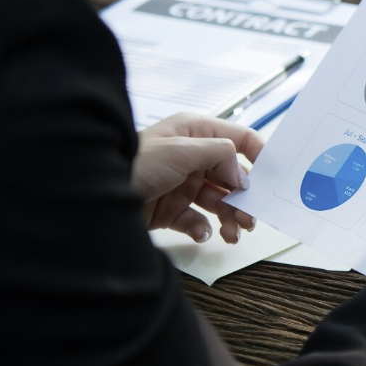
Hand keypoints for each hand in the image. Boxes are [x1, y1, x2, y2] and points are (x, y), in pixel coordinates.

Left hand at [134, 113, 264, 243]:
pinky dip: (204, 228)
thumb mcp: (180, 150)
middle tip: (252, 217)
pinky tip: (203, 233)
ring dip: (230, 216)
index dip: (259, 154)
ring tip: (235, 232)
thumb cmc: (133, 163)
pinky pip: (198, 220)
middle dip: (244, 197)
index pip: (238, 138)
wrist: (92, 198)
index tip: (273, 176)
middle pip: (231, 176)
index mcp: (194, 132)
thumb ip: (219, 155)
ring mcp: (181, 184)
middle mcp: (191, 157)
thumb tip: (241, 174)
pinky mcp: (171, 210)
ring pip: (218, 200)